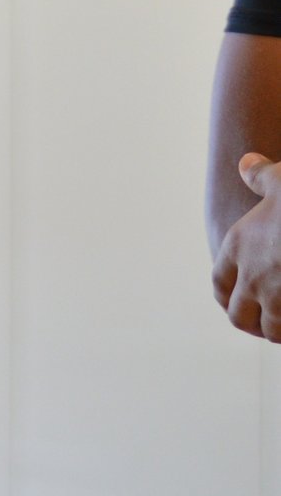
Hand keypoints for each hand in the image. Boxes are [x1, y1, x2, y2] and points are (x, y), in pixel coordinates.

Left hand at [213, 153, 280, 338]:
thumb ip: (260, 176)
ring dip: (276, 331)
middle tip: (263, 325)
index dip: (226, 295)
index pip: (220, 282)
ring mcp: (276, 296)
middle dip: (250, 322)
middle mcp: (251, 276)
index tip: (236, 301)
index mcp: (238, 246)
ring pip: (267, 329)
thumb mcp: (280, 180)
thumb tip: (246, 163)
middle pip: (237, 314)